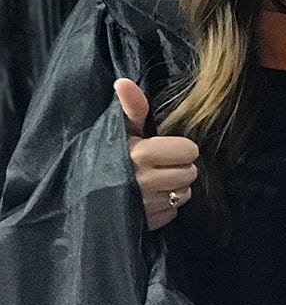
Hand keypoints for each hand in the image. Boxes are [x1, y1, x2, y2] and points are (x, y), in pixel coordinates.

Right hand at [116, 78, 197, 230]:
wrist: (76, 195)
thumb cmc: (104, 156)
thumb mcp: (118, 130)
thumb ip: (132, 108)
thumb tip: (124, 81)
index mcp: (140, 154)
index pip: (188, 150)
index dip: (181, 148)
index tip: (167, 148)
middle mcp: (144, 181)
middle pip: (190, 173)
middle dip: (179, 168)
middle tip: (160, 166)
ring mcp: (145, 205)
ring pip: (184, 194)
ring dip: (174, 188)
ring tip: (154, 182)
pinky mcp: (145, 223)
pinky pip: (172, 213)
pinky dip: (165, 207)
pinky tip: (149, 199)